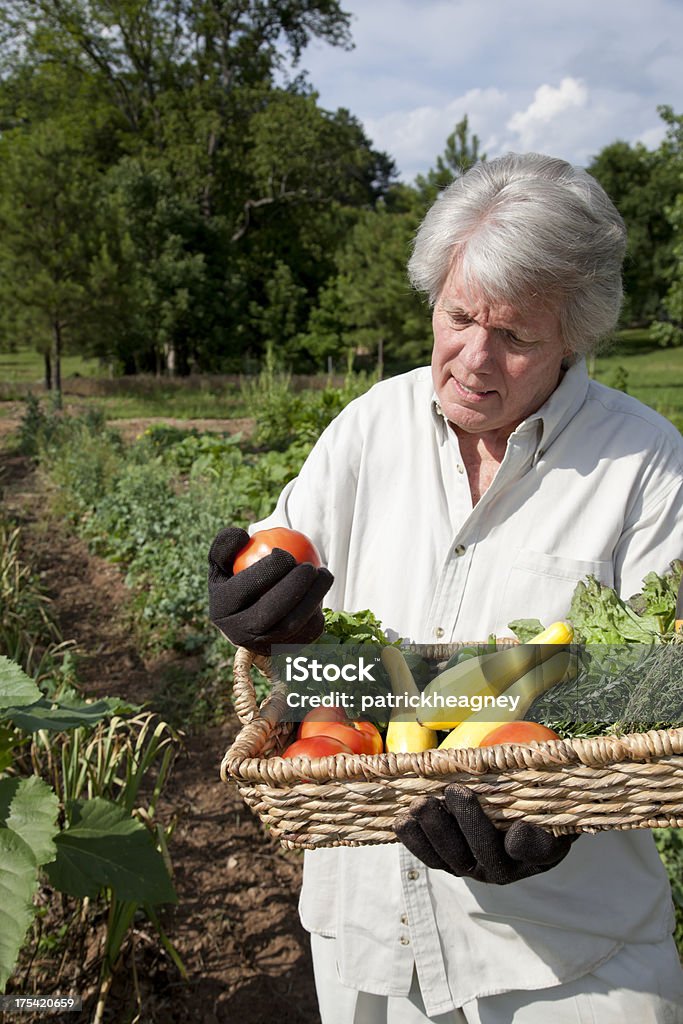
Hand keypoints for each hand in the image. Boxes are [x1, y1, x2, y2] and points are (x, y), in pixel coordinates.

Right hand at [208, 527, 333, 654]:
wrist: (250, 610)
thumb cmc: (238, 574)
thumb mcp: (225, 558)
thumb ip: (228, 543)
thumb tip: (242, 535)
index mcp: (221, 610)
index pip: (242, 591)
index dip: (265, 571)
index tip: (284, 552)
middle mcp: (238, 634)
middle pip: (268, 615)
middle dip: (293, 589)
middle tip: (310, 566)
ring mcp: (262, 647)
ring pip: (291, 627)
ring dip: (313, 599)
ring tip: (324, 574)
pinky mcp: (285, 651)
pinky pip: (306, 634)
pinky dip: (317, 611)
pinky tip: (321, 589)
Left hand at [394, 784, 577, 884]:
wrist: (512, 810)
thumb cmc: (533, 803)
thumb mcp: (547, 804)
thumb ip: (540, 814)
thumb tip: (516, 833)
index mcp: (539, 850)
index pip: (538, 850)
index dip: (528, 843)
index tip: (516, 829)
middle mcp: (505, 867)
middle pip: (486, 853)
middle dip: (468, 822)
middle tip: (456, 791)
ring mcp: (474, 866)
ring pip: (452, 858)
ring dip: (434, 831)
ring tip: (420, 805)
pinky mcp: (449, 861)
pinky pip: (431, 858)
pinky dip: (415, 840)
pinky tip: (403, 822)